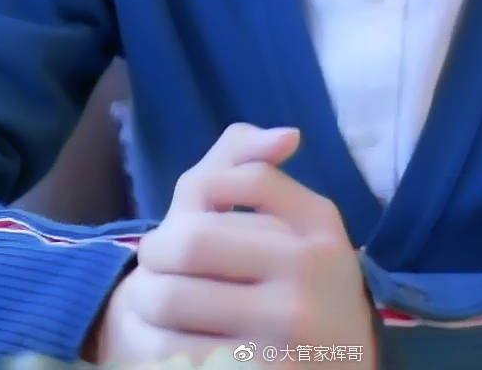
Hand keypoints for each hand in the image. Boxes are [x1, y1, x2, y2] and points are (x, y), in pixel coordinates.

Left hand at [83, 123, 376, 366]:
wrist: (336, 369)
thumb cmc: (293, 282)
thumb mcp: (289, 221)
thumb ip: (256, 163)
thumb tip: (287, 135)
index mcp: (319, 223)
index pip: (242, 179)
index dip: (199, 194)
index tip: (189, 217)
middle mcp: (310, 272)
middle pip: (193, 239)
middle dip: (156, 249)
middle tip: (153, 263)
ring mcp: (287, 330)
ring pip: (172, 298)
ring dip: (146, 299)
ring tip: (152, 303)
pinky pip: (175, 354)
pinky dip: (155, 348)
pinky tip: (167, 344)